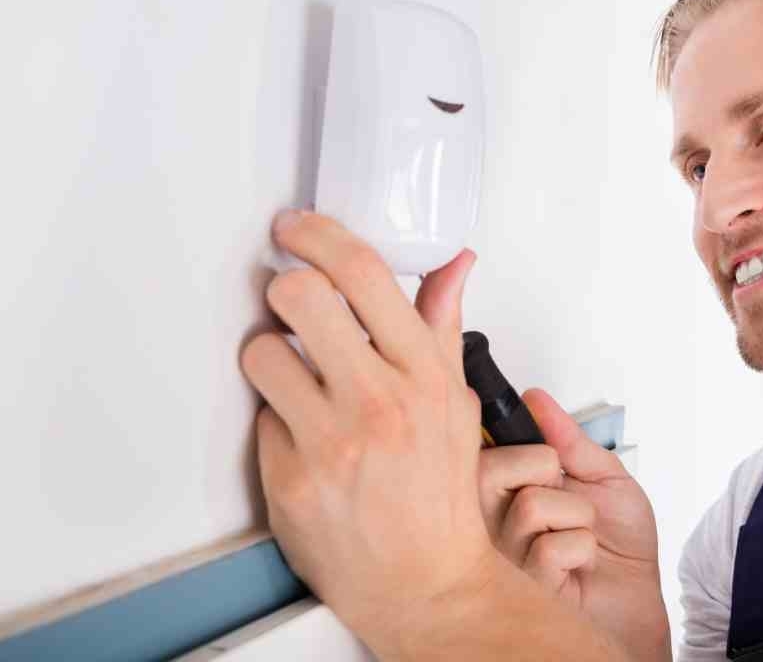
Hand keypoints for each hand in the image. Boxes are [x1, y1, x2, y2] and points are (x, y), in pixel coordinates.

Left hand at [239, 209, 499, 656]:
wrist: (425, 579)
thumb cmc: (441, 492)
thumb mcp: (457, 401)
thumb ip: (443, 326)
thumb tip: (454, 264)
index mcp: (425, 372)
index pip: (363, 273)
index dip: (317, 235)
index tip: (295, 228)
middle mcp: (381, 400)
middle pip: (300, 296)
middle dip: (285, 289)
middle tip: (291, 303)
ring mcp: (332, 440)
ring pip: (262, 351)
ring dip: (271, 355)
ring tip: (296, 378)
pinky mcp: (290, 477)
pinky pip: (259, 415)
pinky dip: (276, 418)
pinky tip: (304, 436)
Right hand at [478, 390, 671, 661]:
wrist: (637, 597)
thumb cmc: (619, 544)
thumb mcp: (602, 475)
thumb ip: (568, 439)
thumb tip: (536, 399)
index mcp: (508, 490)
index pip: (486, 445)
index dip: (525, 446)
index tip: (552, 461)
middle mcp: (494, 520)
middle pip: (492, 467)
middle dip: (548, 471)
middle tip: (566, 492)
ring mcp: (501, 555)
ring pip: (530, 505)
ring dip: (578, 516)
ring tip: (581, 535)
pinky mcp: (519, 587)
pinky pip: (549, 546)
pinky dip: (581, 549)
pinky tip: (578, 566)